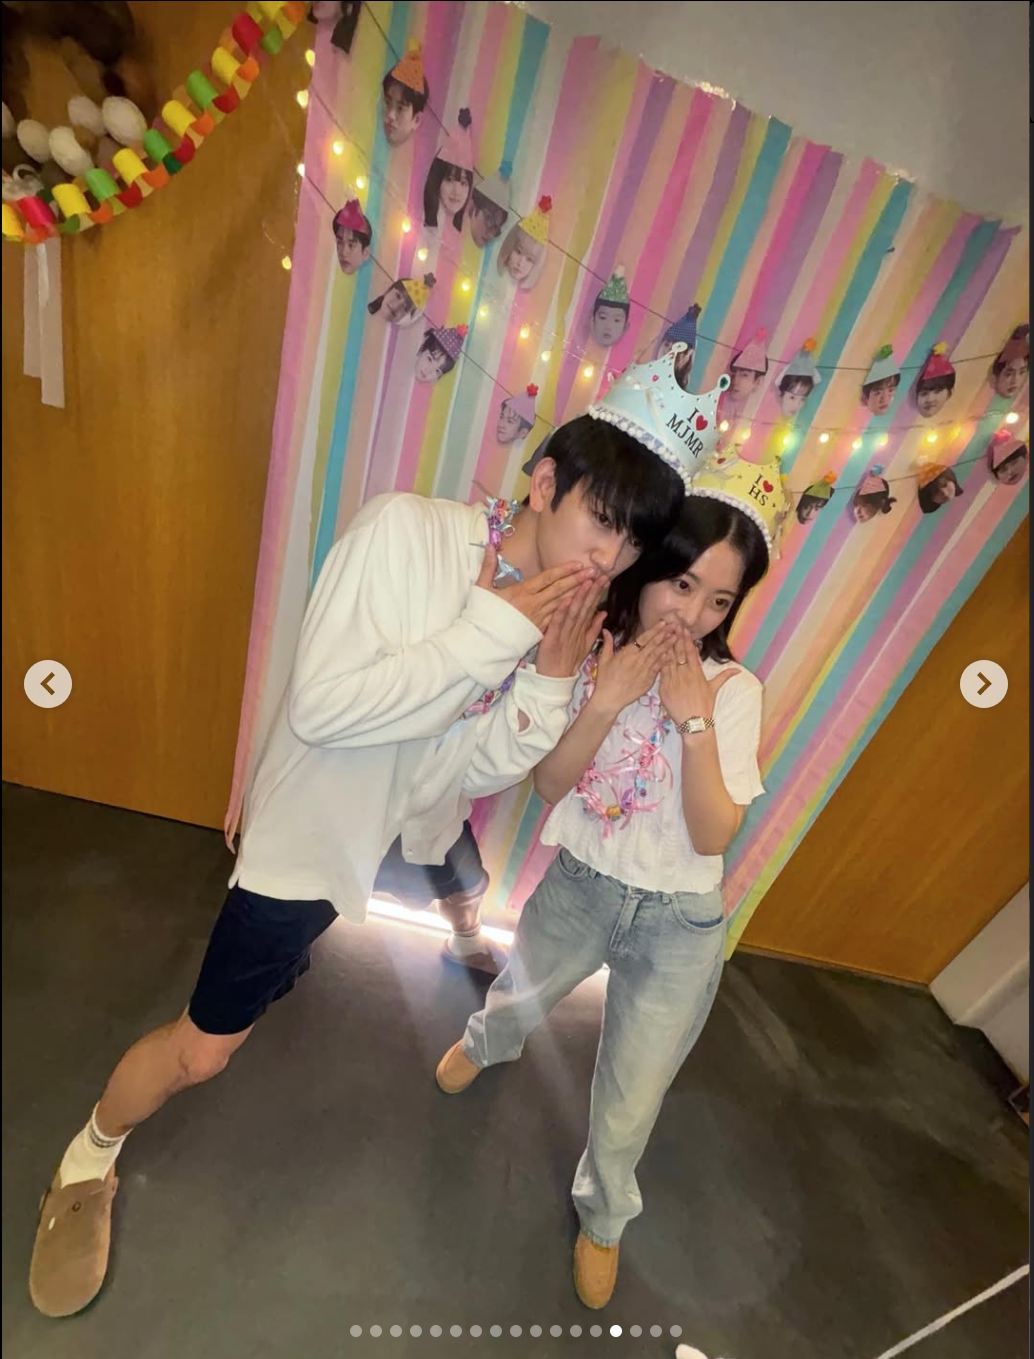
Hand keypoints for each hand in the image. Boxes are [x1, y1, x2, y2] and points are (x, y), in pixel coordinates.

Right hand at [476, 544, 593, 631]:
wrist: (483, 642)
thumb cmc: (482, 615)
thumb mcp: (482, 588)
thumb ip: (488, 566)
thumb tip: (489, 546)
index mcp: (522, 592)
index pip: (547, 578)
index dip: (564, 570)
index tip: (578, 564)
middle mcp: (533, 604)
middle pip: (559, 590)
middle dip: (578, 580)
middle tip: (594, 573)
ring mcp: (538, 618)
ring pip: (562, 604)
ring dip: (578, 595)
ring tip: (592, 587)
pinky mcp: (539, 630)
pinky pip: (558, 618)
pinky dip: (571, 611)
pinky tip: (581, 607)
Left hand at [536, 575, 606, 677]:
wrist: (555, 679)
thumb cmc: (567, 661)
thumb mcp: (585, 644)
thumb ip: (594, 628)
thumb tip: (604, 612)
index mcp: (582, 629)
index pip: (591, 608)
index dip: (598, 593)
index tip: (605, 578)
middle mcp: (576, 630)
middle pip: (586, 608)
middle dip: (594, 591)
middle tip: (601, 576)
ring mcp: (565, 634)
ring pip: (574, 613)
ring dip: (580, 597)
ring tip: (586, 582)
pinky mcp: (553, 638)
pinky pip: (558, 623)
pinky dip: (562, 612)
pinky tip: (566, 599)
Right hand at [589, 620, 673, 716]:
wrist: (609, 699)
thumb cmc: (604, 679)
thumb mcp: (603, 659)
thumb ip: (607, 643)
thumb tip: (606, 630)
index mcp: (627, 652)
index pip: (644, 638)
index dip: (654, 630)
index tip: (663, 623)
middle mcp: (638, 659)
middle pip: (654, 644)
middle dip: (665, 634)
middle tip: (675, 626)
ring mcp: (644, 670)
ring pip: (658, 655)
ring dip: (668, 645)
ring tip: (677, 637)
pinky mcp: (648, 680)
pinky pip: (658, 668)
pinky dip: (665, 661)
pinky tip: (672, 654)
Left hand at [659, 626, 737, 727]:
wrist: (693, 723)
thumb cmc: (705, 706)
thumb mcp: (714, 689)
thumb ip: (724, 676)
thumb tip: (738, 670)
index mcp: (697, 673)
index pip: (691, 653)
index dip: (688, 640)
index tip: (685, 630)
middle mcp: (685, 675)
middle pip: (680, 653)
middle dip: (677, 638)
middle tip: (674, 626)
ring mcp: (673, 681)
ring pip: (669, 660)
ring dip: (667, 647)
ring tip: (664, 634)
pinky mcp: (664, 688)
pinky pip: (661, 672)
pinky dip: (659, 661)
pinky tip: (658, 652)